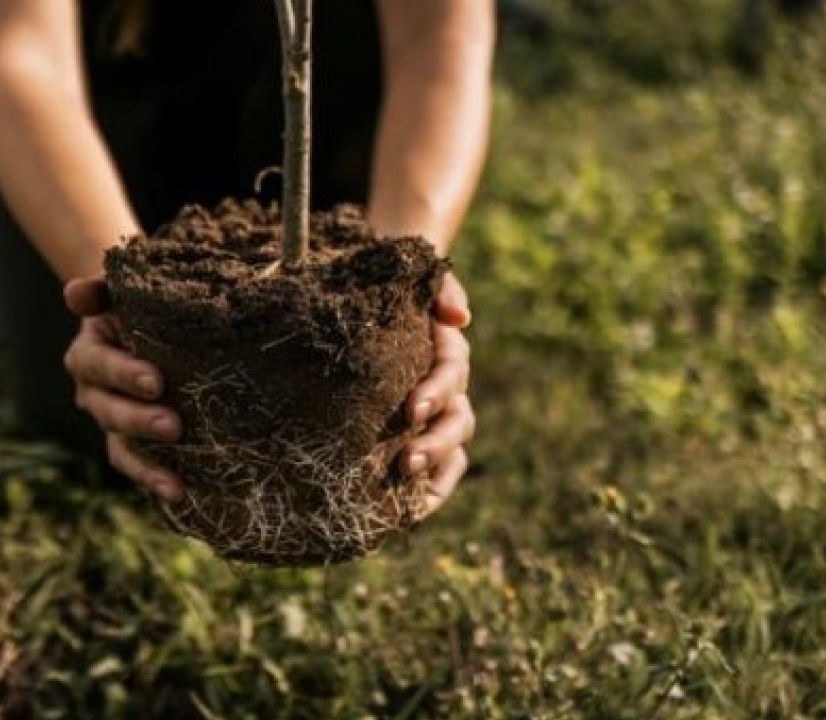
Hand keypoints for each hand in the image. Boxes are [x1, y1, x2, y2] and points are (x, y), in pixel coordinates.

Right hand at [63, 277, 184, 500]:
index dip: (124, 375)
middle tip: (174, 426)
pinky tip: (181, 497)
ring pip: (122, 449)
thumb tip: (74, 294)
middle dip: (140, 422)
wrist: (146, 326)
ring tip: (174, 484)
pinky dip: (155, 483)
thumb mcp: (120, 292)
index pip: (100, 365)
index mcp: (87, 354)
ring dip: (146, 467)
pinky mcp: (133, 443)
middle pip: (110, 412)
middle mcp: (94, 393)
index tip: (156, 382)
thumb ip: (100, 291)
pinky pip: (139, 467)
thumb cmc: (138, 306)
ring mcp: (112, 422)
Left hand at [399, 273, 475, 517]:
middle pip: (457, 419)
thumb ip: (438, 287)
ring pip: (452, 449)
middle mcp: (446, 387)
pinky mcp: (418, 437)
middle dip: (436, 443)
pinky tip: (410, 513)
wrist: (366, 301)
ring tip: (408, 487)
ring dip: (435, 469)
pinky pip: (438, 471)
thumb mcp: (414, 279)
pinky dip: (430, 492)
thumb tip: (459, 318)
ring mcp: (436, 415)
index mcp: (444, 350)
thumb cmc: (386, 290)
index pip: (451, 372)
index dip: (437, 391)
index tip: (412, 409)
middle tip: (408, 461)